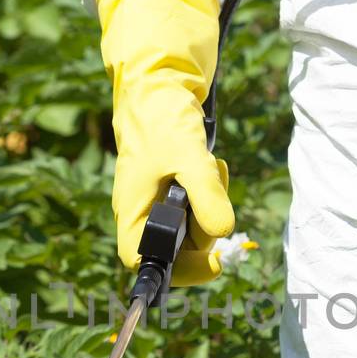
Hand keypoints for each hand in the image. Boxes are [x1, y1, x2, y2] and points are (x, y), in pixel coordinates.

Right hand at [97, 0, 234, 285]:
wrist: (160, 86)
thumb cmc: (162, 119)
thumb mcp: (188, 156)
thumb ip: (206, 196)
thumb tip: (224, 233)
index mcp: (132, 214)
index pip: (147, 263)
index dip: (181, 271)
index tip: (215, 262)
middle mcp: (143, 214)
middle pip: (180, 250)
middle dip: (206, 228)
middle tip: (214, 193)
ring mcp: (160, 204)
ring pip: (196, 227)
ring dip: (213, 205)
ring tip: (211, 170)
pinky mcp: (176, 192)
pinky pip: (202, 207)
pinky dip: (213, 191)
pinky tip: (210, 166)